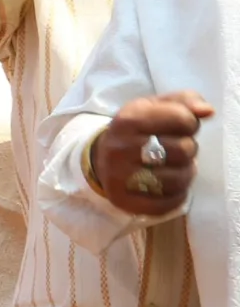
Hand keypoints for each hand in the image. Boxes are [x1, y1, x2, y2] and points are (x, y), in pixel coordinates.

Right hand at [90, 91, 213, 216]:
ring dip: (185, 174)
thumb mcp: (155, 106)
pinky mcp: (123, 201)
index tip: (179, 127)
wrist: (100, 157)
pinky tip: (170, 188)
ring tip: (175, 167)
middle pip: (183, 150)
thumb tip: (207, 111)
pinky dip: (176, 197)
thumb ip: (185, 101)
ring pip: (178, 179)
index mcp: (129, 119)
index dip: (189, 123)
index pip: (182, 119)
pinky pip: (165, 204)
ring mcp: (119, 177)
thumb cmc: (136, 129)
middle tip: (176, 149)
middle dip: (188, 149)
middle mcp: (121, 147)